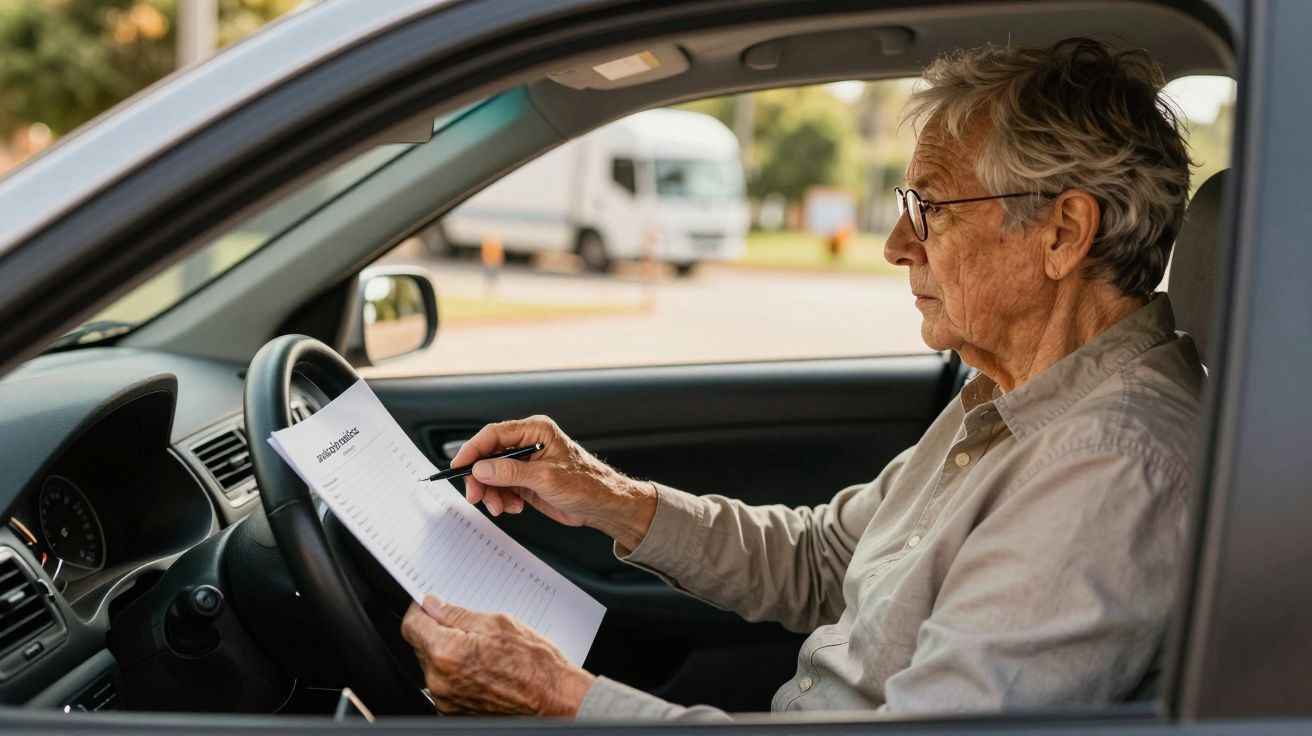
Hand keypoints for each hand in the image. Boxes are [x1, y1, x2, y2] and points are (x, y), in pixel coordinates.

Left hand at [400, 596, 594, 716]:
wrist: (555, 700)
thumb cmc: (536, 664)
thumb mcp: (498, 624)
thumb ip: (457, 615)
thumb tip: (433, 605)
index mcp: (448, 654)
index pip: (412, 626)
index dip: (420, 611)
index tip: (430, 606)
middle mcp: (441, 681)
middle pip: (421, 646)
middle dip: (437, 632)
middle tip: (467, 627)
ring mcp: (447, 700)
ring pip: (432, 666)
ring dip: (447, 653)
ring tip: (481, 649)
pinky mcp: (455, 712)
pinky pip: (445, 684)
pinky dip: (456, 673)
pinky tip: (482, 667)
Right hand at [450, 415, 655, 550]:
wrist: (604, 506)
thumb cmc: (588, 484)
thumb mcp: (546, 478)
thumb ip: (511, 472)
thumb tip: (481, 468)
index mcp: (536, 431)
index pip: (494, 434)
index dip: (473, 450)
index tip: (459, 466)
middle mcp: (529, 443)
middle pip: (488, 456)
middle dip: (480, 478)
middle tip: (476, 496)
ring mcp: (526, 463)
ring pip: (492, 475)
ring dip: (492, 493)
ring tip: (502, 507)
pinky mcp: (526, 481)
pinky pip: (502, 488)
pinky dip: (502, 499)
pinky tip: (515, 507)